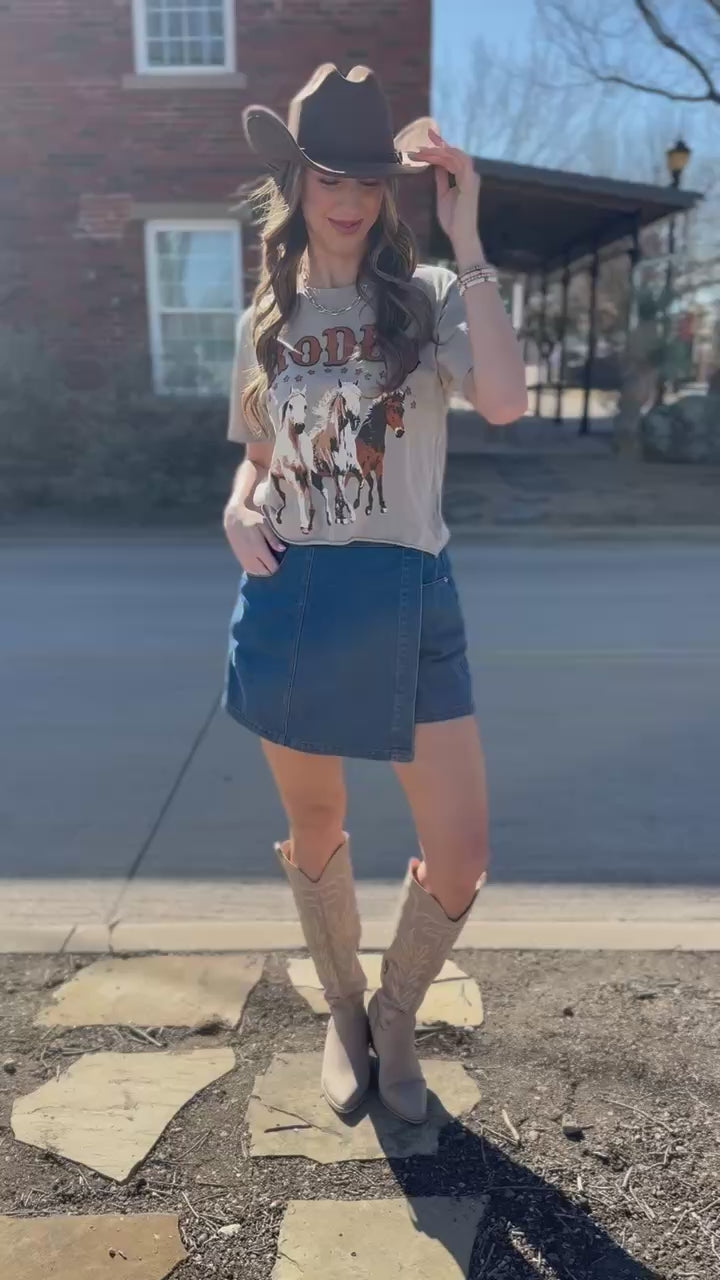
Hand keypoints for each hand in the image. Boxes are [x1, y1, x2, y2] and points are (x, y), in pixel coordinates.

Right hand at [223, 501, 284, 575]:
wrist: (233, 516)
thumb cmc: (251, 517)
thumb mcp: (264, 524)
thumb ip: (272, 538)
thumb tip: (282, 549)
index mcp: (258, 548)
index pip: (270, 566)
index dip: (277, 566)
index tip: (282, 563)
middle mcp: (250, 555)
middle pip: (263, 572)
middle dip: (271, 571)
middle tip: (276, 564)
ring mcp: (243, 557)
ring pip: (255, 572)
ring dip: (263, 572)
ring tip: (268, 566)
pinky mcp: (238, 556)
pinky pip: (247, 569)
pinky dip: (255, 570)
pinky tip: (259, 565)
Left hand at [409, 127, 482, 264]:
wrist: (461, 235)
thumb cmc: (453, 219)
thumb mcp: (443, 194)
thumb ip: (441, 179)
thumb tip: (436, 164)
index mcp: (464, 177)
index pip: (453, 157)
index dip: (442, 147)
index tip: (429, 138)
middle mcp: (470, 175)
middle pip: (454, 153)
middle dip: (439, 145)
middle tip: (425, 138)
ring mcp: (471, 178)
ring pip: (456, 156)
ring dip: (439, 151)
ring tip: (423, 150)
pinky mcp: (469, 183)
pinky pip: (458, 164)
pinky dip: (446, 158)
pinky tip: (433, 156)